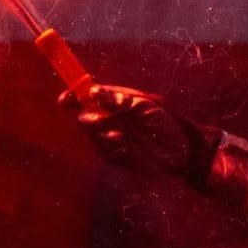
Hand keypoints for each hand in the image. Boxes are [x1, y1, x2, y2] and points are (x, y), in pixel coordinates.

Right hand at [71, 85, 220, 186]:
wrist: (181, 149)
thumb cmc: (166, 122)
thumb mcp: (144, 105)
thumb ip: (118, 99)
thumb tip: (93, 91)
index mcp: (113, 102)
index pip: (84, 96)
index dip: (72, 96)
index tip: (67, 98)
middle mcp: (108, 118)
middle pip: (82, 116)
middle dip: (90, 119)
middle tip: (106, 120)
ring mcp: (110, 137)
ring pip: (91, 136)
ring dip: (104, 136)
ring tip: (123, 138)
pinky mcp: (114, 156)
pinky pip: (102, 152)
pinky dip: (112, 149)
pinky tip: (127, 149)